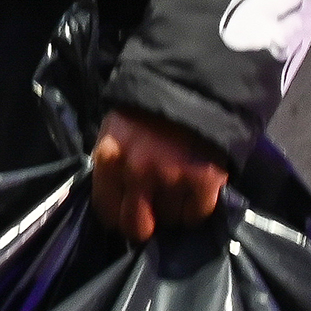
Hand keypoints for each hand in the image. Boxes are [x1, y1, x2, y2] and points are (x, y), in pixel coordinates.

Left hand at [89, 109, 228, 241]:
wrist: (195, 83)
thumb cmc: (149, 110)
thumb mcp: (116, 132)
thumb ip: (113, 167)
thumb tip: (117, 205)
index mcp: (109, 158)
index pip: (107, 212)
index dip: (119, 216)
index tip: (129, 211)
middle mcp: (137, 171)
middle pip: (137, 227)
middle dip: (146, 222)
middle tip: (155, 208)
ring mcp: (172, 176)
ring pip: (169, 221)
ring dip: (174, 210)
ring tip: (178, 185)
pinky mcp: (204, 179)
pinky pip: (196, 215)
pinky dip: (196, 207)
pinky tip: (195, 188)